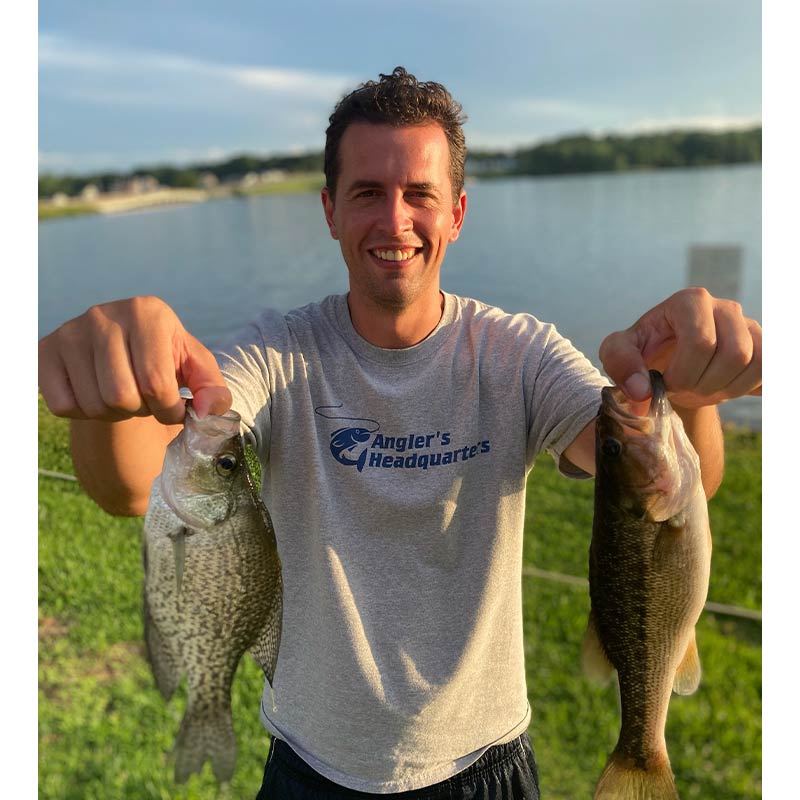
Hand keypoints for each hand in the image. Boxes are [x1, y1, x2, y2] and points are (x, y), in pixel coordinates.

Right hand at [38, 296, 231, 423]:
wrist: (121, 351)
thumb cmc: (165, 360)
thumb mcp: (196, 369)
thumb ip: (213, 389)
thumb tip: (210, 409)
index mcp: (148, 312)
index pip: (156, 383)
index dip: (168, 409)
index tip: (173, 408)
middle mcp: (104, 314)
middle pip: (121, 395)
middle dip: (140, 410)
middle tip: (145, 399)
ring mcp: (69, 330)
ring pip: (93, 404)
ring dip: (114, 414)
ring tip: (124, 394)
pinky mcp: (44, 351)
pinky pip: (62, 405)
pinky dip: (84, 413)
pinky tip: (96, 393)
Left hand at [598, 287, 761, 408]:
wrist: (669, 359)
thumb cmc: (643, 351)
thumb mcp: (618, 352)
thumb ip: (620, 363)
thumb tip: (641, 391)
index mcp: (690, 301)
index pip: (701, 341)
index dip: (683, 373)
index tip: (665, 382)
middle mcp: (725, 308)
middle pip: (734, 354)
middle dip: (704, 384)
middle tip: (682, 390)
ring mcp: (750, 326)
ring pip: (756, 363)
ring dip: (726, 389)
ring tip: (700, 388)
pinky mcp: (764, 346)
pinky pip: (771, 370)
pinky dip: (748, 388)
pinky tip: (724, 387)